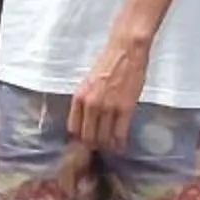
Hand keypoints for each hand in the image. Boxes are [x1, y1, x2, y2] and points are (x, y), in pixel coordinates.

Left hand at [69, 36, 150, 152]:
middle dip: (93, 145)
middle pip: (88, 137)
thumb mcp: (88, 83)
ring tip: (111, 149)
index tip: (85, 142)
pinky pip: (120, 133)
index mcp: (79, 98)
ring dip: (107, 146)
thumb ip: (85, 101)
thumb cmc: (108, 64)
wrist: (126, 51)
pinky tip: (121, 147)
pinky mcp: (125, 109)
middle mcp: (90, 105)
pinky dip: (120, 143)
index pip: (74, 128)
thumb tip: (85, 121)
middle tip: (100, 149)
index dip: (79, 138)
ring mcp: (107, 108)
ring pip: (104, 138)